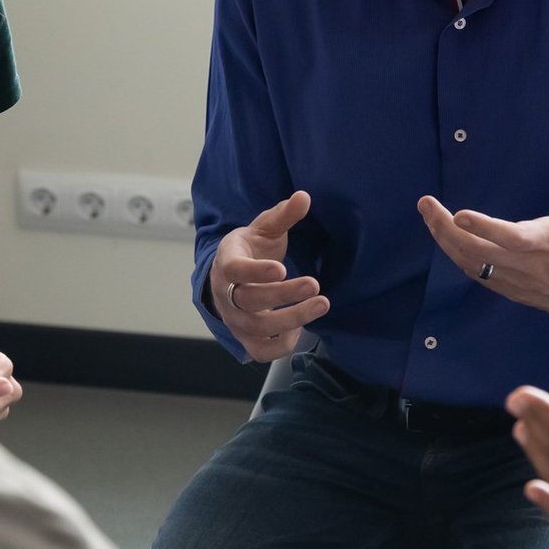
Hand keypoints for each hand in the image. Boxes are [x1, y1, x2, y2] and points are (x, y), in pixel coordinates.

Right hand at [209, 190, 330, 362]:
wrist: (229, 278)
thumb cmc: (250, 250)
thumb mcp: (263, 229)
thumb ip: (282, 215)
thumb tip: (304, 196)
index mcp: (226, 262)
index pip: (234, 270)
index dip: (256, 272)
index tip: (282, 268)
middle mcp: (226, 295)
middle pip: (250, 301)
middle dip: (284, 296)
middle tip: (315, 285)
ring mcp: (235, 320)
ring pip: (259, 328)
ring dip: (293, 319)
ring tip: (322, 304)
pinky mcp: (246, 339)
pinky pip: (261, 351)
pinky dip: (282, 345)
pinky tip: (300, 328)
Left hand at [420, 126, 548, 340]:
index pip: (512, 236)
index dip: (484, 227)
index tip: (457, 213)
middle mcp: (530, 264)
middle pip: (477, 252)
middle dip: (445, 229)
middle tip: (425, 204)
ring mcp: (519, 281)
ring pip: (472, 265)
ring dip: (446, 242)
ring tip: (430, 216)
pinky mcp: (513, 291)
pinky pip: (478, 276)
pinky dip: (460, 257)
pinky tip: (448, 239)